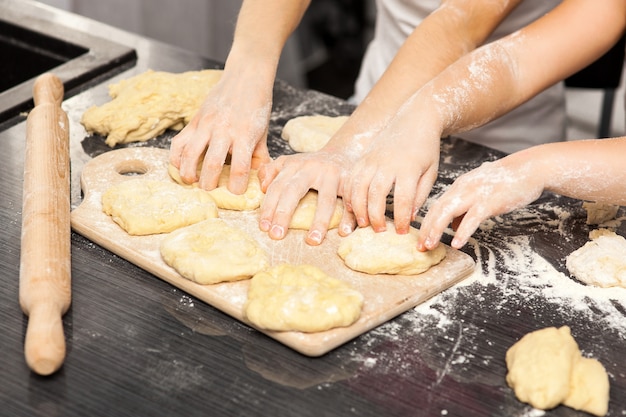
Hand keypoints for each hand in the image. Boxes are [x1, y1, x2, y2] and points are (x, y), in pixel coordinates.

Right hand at [169, 72, 271, 193]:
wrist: (245, 77)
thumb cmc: (256, 107)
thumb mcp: (263, 133)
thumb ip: (260, 157)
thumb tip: (260, 181)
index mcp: (245, 135)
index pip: (240, 167)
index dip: (236, 186)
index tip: (235, 192)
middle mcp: (224, 130)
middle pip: (213, 163)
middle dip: (209, 183)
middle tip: (209, 191)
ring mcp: (206, 124)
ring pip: (191, 153)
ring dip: (188, 172)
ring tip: (190, 181)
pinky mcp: (194, 120)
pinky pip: (179, 142)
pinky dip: (177, 156)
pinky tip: (180, 166)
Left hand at [258, 150, 356, 244]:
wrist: (345, 151)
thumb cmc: (312, 165)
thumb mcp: (291, 163)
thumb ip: (272, 171)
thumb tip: (262, 187)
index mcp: (294, 165)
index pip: (277, 187)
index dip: (269, 207)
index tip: (264, 227)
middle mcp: (312, 168)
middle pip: (295, 191)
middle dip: (284, 214)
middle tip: (276, 235)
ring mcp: (333, 174)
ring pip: (326, 200)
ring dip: (320, 221)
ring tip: (313, 241)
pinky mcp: (351, 181)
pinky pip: (351, 201)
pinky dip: (349, 218)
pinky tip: (344, 233)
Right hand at [342, 112, 440, 235]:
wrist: (414, 119)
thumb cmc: (425, 149)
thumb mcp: (431, 172)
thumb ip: (421, 195)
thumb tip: (410, 217)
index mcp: (409, 168)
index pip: (403, 199)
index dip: (401, 219)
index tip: (402, 231)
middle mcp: (387, 164)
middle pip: (376, 195)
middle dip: (376, 216)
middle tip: (379, 231)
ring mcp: (372, 160)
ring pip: (359, 188)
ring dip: (359, 208)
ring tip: (364, 223)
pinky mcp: (362, 158)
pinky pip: (350, 179)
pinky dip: (349, 195)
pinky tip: (352, 208)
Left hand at [418, 154, 543, 249]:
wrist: (530, 168)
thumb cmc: (506, 181)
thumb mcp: (480, 191)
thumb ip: (465, 207)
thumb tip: (454, 226)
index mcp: (459, 186)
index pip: (437, 205)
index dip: (426, 222)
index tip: (419, 237)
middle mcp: (463, 188)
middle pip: (438, 210)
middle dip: (426, 229)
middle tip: (419, 247)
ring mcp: (475, 194)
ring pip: (449, 212)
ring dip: (437, 230)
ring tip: (430, 246)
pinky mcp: (490, 201)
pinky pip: (472, 218)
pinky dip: (463, 231)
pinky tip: (457, 243)